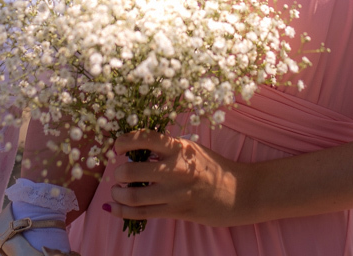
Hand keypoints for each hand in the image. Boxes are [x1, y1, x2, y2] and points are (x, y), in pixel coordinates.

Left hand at [103, 130, 253, 226]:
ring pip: (134, 195)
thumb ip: (167, 149)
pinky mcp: (177, 211)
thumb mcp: (192, 150)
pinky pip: (142, 213)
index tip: (117, 147)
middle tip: (118, 172)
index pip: (144, 138)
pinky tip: (113, 207)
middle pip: (132, 171)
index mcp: (180, 148)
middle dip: (118, 172)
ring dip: (118, 194)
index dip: (124, 141)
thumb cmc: (213, 168)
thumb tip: (135, 150)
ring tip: (117, 190)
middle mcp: (176, 169)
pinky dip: (122, 211)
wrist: (238, 192)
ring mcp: (175, 192)